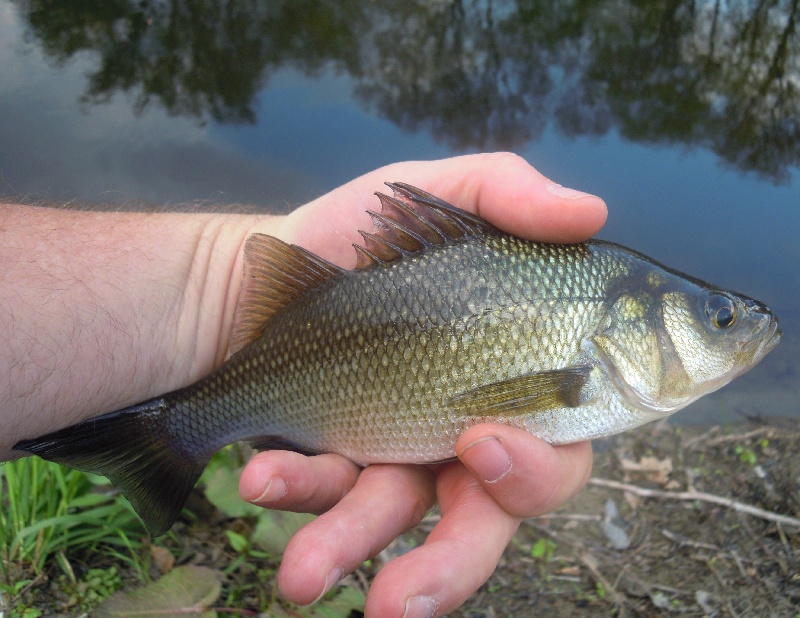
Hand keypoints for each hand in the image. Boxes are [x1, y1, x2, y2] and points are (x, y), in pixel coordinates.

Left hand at [239, 153, 603, 616]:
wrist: (263, 275)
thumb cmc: (363, 237)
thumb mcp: (436, 196)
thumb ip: (510, 194)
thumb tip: (589, 213)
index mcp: (509, 378)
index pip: (555, 444)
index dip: (536, 465)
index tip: (482, 444)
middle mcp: (463, 430)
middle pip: (486, 515)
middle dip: (453, 562)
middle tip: (404, 597)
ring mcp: (398, 455)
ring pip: (400, 523)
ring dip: (354, 550)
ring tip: (302, 577)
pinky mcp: (338, 467)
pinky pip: (326, 496)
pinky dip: (295, 493)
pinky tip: (258, 480)